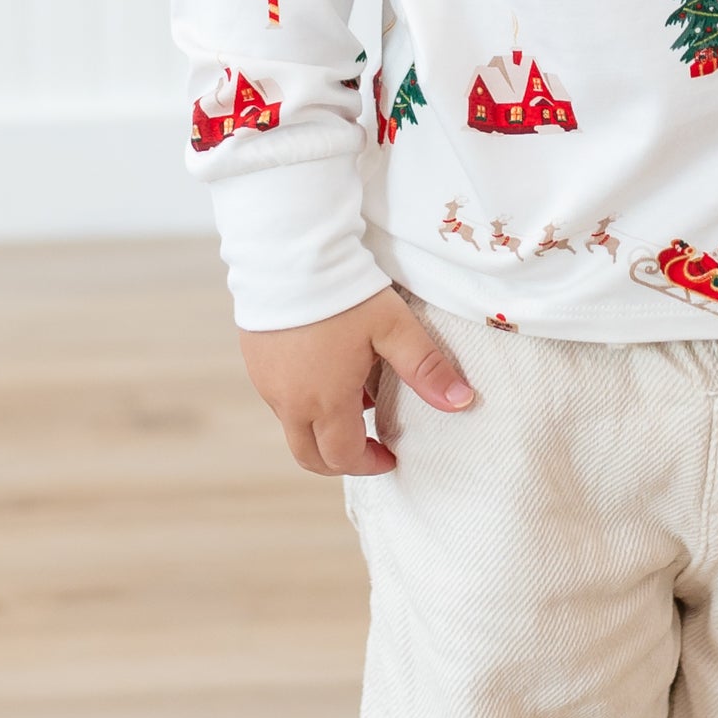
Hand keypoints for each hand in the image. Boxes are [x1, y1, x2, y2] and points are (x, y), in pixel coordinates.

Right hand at [239, 284, 474, 475]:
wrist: (287, 253)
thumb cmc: (343, 292)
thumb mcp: (393, 327)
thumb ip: (426, 368)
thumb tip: (462, 402)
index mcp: (325, 401)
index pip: (344, 457)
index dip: (370, 464)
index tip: (391, 456)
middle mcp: (289, 402)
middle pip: (309, 456)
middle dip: (341, 461)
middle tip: (369, 448)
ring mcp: (267, 383)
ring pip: (293, 427)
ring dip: (323, 429)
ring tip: (356, 398)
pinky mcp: (255, 362)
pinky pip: (280, 399)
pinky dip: (305, 403)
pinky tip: (327, 370)